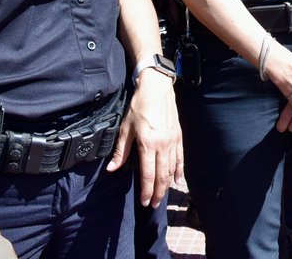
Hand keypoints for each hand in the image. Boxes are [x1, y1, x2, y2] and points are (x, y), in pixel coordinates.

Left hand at [107, 74, 183, 206]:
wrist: (157, 88)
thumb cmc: (139, 106)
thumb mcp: (125, 128)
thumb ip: (121, 150)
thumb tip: (111, 168)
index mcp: (147, 143)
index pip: (147, 173)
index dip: (146, 190)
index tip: (144, 201)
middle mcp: (162, 145)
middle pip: (161, 175)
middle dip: (158, 192)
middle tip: (153, 204)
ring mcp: (172, 141)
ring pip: (171, 169)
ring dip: (167, 185)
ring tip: (162, 196)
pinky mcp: (178, 136)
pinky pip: (180, 158)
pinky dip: (180, 170)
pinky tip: (178, 180)